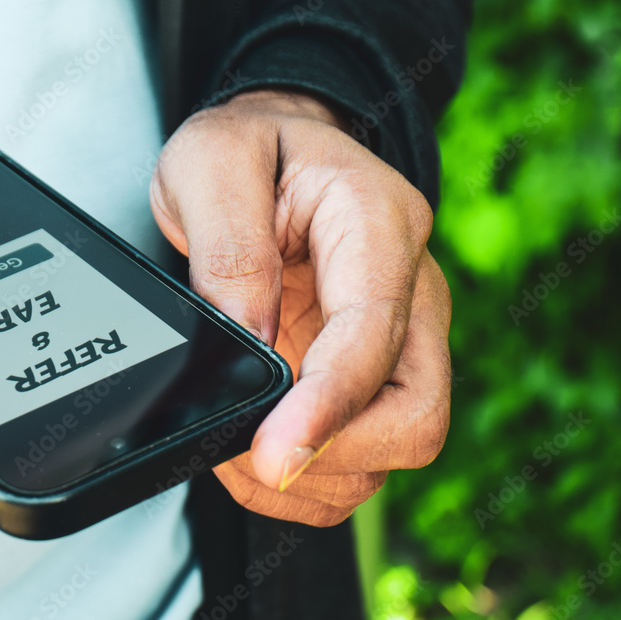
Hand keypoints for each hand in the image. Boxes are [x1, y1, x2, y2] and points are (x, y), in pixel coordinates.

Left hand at [151, 89, 450, 525]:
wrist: (269, 151)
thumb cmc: (247, 149)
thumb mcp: (211, 163)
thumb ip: (230, 246)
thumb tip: (250, 339)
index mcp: (374, 221)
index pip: (373, 331)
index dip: (329, 404)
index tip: (273, 453)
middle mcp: (406, 287)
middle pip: (417, 412)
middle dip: (333, 452)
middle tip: (252, 457)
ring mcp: (398, 337)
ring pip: (395, 446)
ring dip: (316, 471)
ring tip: (239, 449)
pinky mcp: (374, 373)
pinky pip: (365, 455)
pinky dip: (311, 478)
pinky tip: (259, 455)